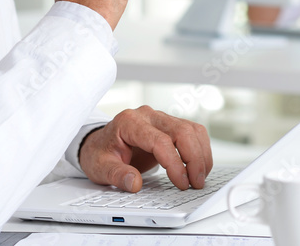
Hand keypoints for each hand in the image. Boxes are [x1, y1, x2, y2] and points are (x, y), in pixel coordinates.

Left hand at [78, 106, 212, 192]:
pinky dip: (200, 149)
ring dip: (201, 154)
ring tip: (200, 177)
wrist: (99, 145)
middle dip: (194, 158)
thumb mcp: (100, 168)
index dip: (174, 163)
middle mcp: (148, 116)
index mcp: (129, 122)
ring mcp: (160, 118)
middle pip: (181, 131)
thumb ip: (117, 175)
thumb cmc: (100, 154)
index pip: (160, 140)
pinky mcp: (169, 126)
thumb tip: (134, 183)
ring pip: (191, 129)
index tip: (181, 183)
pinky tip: (198, 167)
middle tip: (196, 182)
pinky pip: (192, 132)